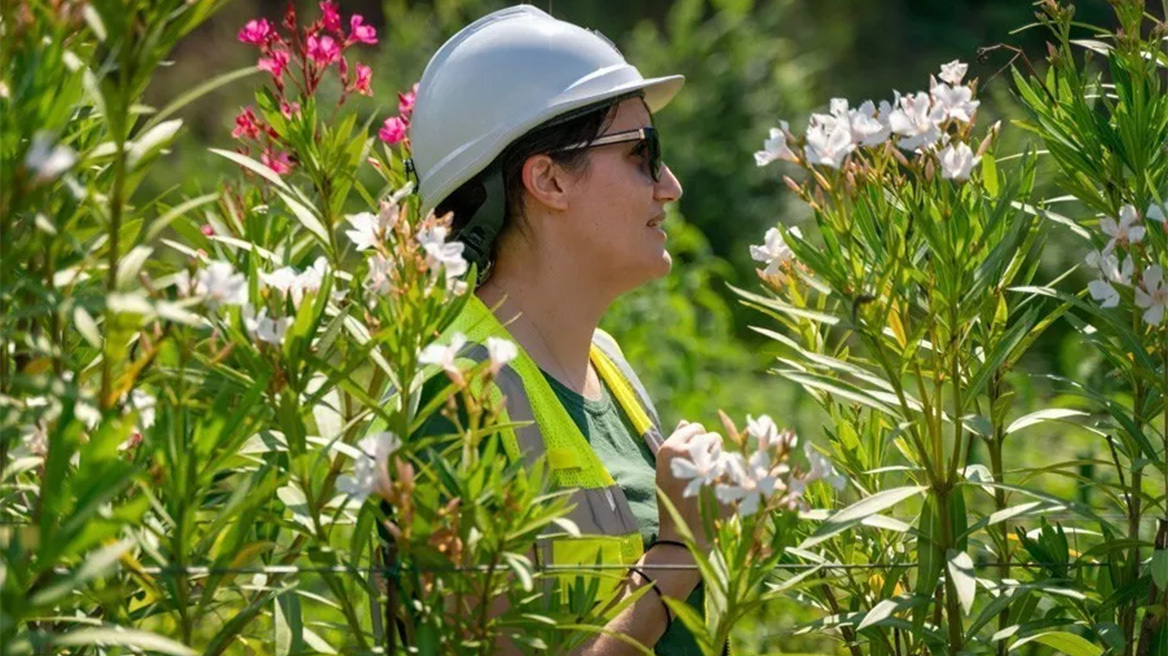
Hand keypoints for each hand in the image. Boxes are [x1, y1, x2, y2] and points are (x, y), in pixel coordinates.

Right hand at [654, 419, 721, 548]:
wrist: (685, 531)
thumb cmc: (673, 499)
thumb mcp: (665, 470)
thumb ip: (676, 444)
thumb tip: (685, 422)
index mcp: (669, 449)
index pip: (695, 428)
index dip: (698, 441)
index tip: (696, 457)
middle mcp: (687, 453)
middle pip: (711, 437)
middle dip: (713, 450)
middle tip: (706, 470)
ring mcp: (707, 465)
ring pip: (725, 451)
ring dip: (724, 461)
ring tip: (713, 479)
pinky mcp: (724, 480)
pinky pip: (735, 468)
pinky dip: (734, 476)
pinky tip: (724, 488)